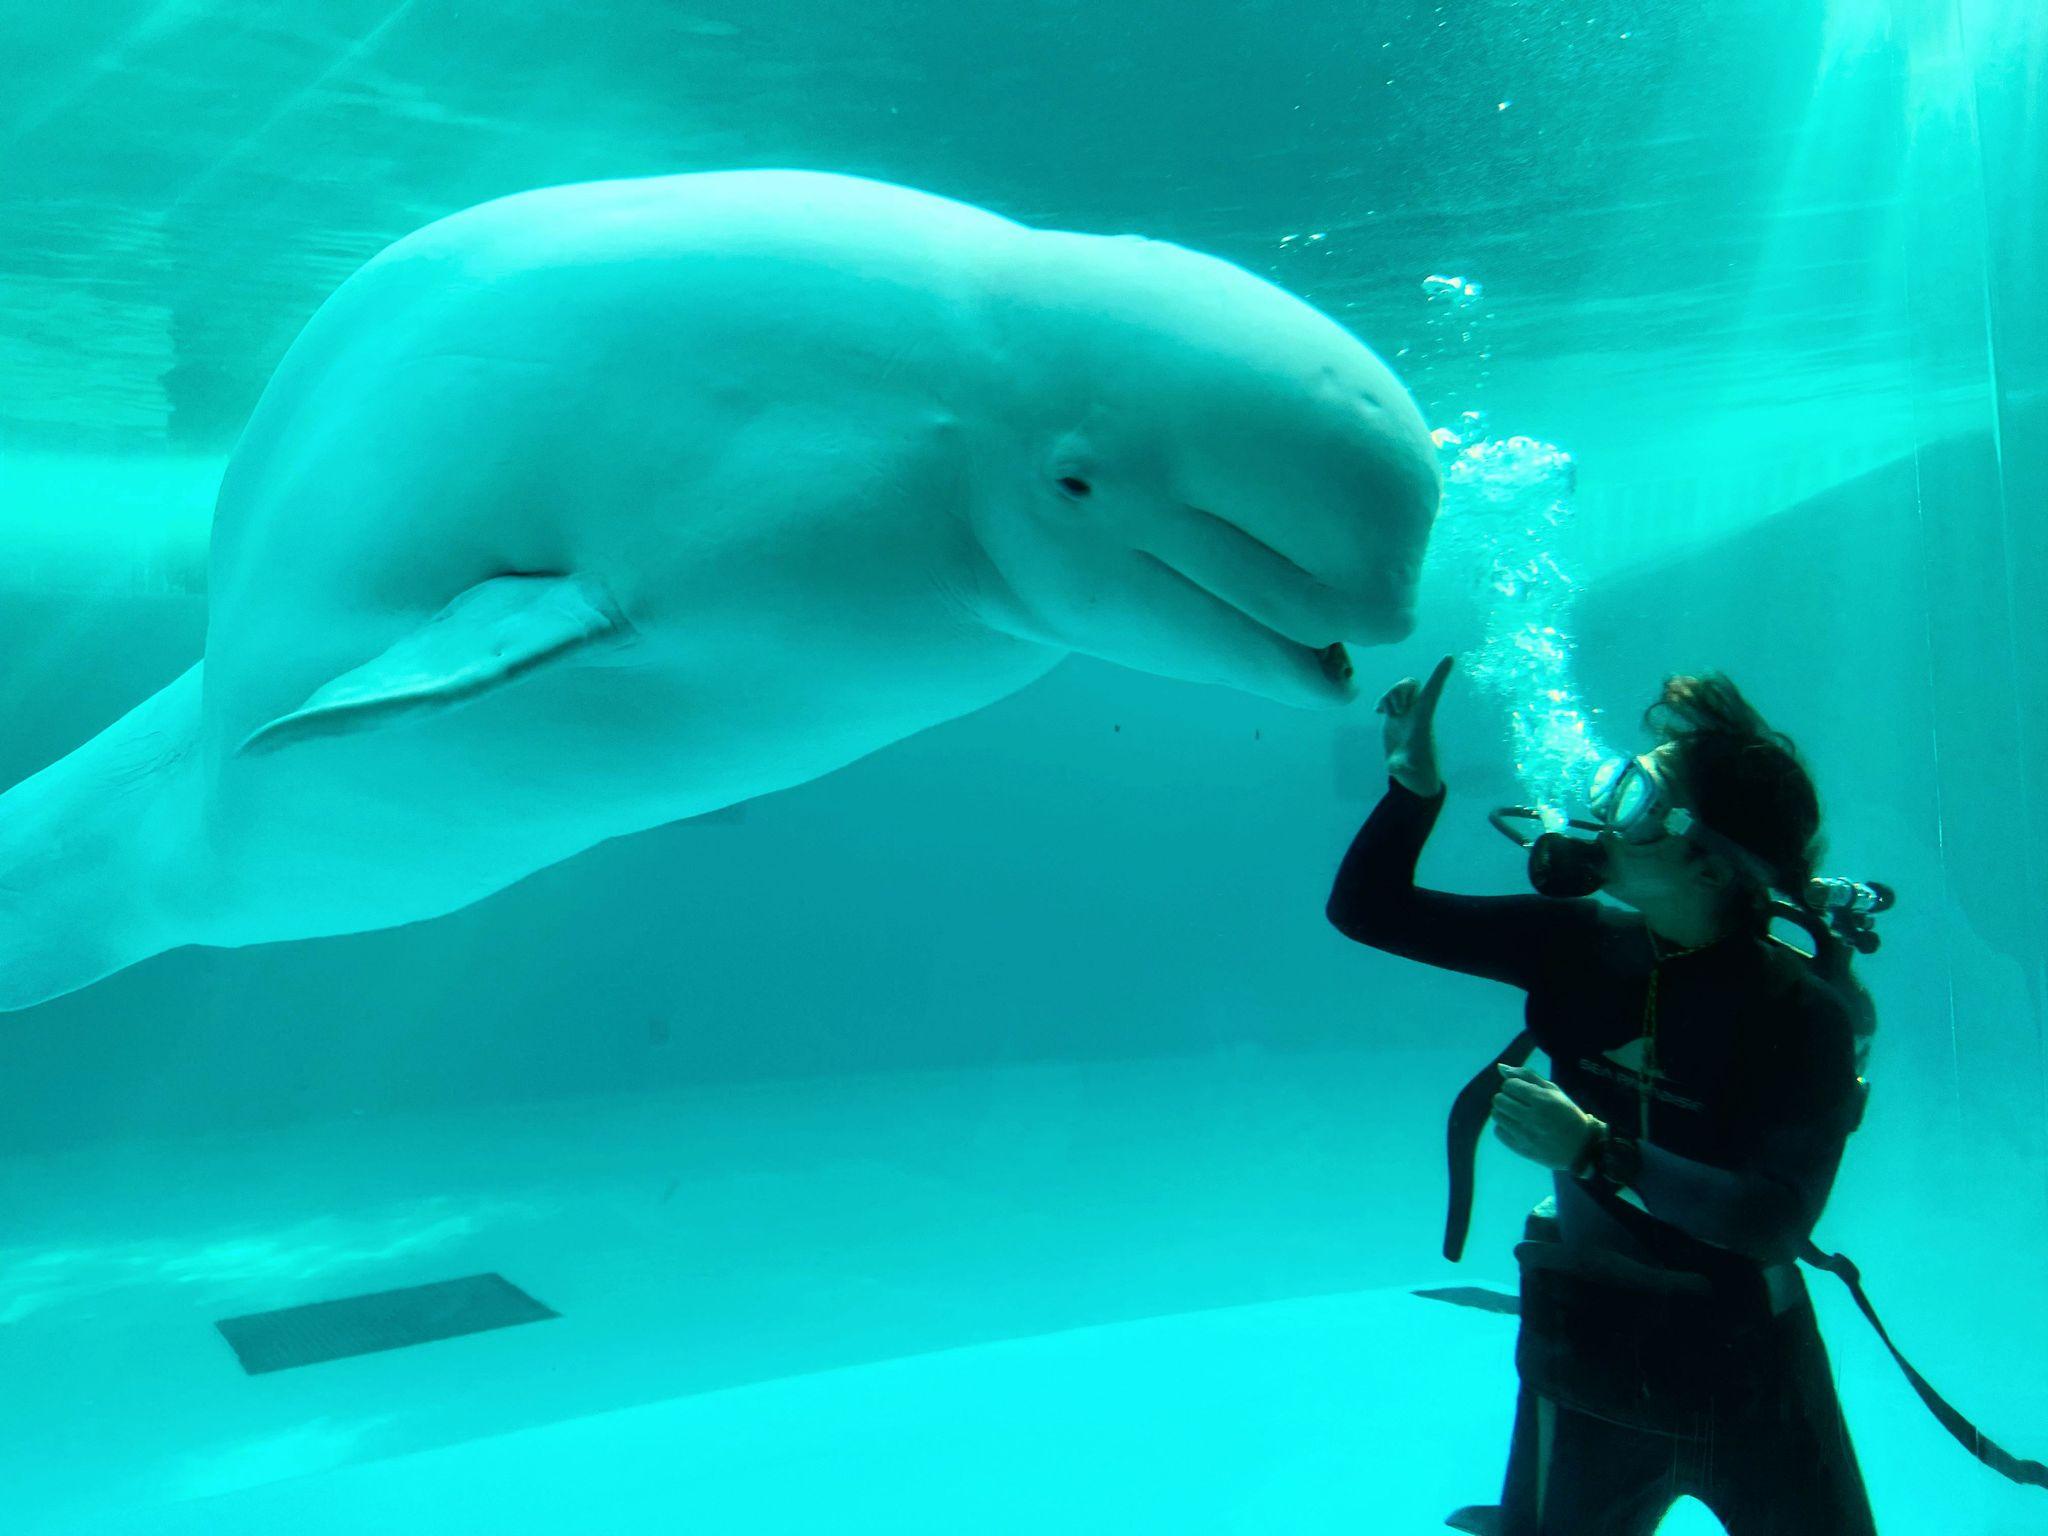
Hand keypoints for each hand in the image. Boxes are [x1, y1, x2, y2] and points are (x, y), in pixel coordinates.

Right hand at [1374, 654, 1452, 796]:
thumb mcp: (1406, 772)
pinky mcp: (1395, 718)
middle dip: (1399, 690)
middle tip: (1395, 711)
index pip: (1434, 692)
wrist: (1411, 775)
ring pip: (1400, 688)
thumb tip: (1393, 768)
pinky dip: (1383, 701)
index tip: (1450, 656)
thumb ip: (1400, 768)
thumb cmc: (1415, 773)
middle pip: (1412, 684)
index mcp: (1423, 719)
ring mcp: (1405, 714)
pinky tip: (1378, 712)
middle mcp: (1416, 712)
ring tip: (1387, 714)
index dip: (1441, 674)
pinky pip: (1390, 698)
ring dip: (1390, 695)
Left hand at [1492, 1064, 1598, 1171]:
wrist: (1580, 1147)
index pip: (1509, 1085)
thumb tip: (1500, 1067)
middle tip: (1518, 1102)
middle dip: (1505, 1097)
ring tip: (1516, 1114)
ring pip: (1496, 1115)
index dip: (1513, 1085)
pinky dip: (1504, 1126)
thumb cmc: (1567, 1114)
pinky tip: (1516, 1126)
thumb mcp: (1553, 1091)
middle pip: (1499, 1100)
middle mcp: (1532, 1118)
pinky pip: (1498, 1132)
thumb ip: (1527, 1076)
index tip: (1522, 1090)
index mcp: (1542, 1101)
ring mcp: (1525, 1136)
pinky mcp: (1521, 1149)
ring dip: (1503, 1111)